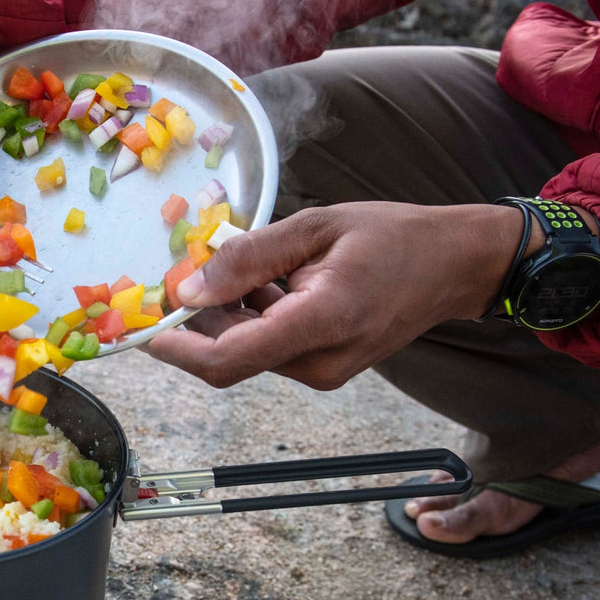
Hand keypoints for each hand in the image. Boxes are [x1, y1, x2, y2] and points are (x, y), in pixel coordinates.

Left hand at [143, 201, 524, 388]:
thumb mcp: (315, 227)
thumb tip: (189, 289)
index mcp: (321, 323)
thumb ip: (249, 258)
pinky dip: (254, 317)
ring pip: (248, 351)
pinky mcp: (325, 368)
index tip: (143, 327)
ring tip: (248, 263)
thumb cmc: (393, 237)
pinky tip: (270, 281)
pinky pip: (270, 348)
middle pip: (230, 355)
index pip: (227, 359)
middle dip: (199, 319)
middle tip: (190, 269)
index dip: (176, 349)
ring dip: (229, 314)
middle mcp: (320, 362)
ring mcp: (325, 371)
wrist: (455, 266)